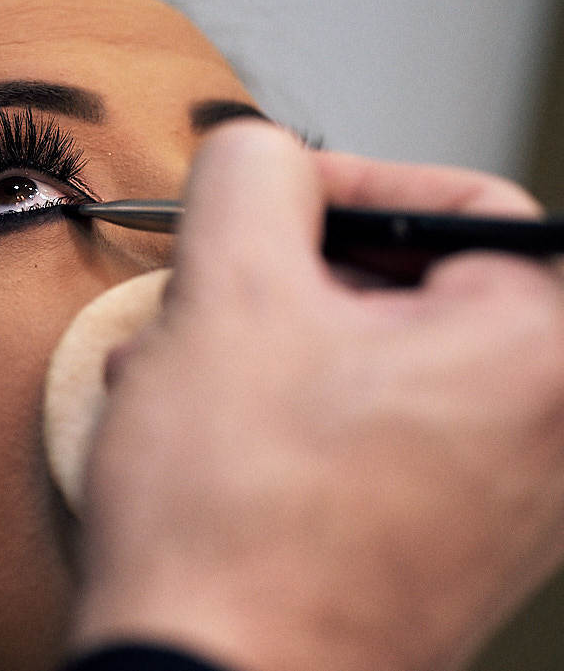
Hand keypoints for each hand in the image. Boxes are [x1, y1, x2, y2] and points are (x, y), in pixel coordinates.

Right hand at [70, 121, 563, 670]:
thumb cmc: (236, 524)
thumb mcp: (226, 295)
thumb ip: (249, 175)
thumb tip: (262, 155)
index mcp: (537, 358)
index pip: (460, 206)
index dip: (343, 184)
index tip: (266, 201)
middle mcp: (544, 439)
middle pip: (404, 291)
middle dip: (278, 282)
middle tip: (207, 297)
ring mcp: (493, 507)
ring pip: (367, 367)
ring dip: (262, 350)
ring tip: (178, 375)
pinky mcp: (433, 551)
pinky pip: (362, 440)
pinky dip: (280, 418)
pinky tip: (198, 437)